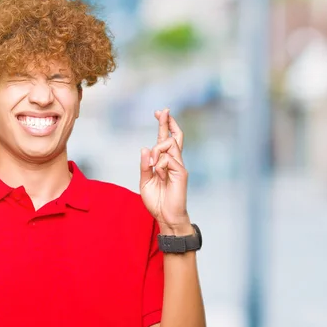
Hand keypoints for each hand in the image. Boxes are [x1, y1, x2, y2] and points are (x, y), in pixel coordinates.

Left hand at [140, 109, 190, 233]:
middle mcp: (173, 161)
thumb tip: (145, 148)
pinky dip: (159, 164)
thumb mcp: (145, 181)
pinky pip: (168, 159)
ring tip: (152, 166)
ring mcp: (178, 166)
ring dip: (156, 151)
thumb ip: (145, 165)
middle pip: (174, 136)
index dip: (164, 125)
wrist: (165, 216)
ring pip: (168, 144)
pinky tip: (159, 174)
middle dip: (168, 122)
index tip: (159, 112)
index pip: (165, 139)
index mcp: (164, 162)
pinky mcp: (181, 172)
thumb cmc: (157, 200)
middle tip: (163, 110)